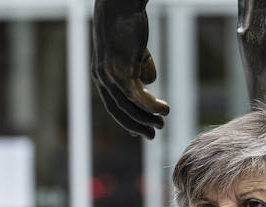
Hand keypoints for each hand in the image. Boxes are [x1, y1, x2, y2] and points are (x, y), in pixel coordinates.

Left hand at [92, 0, 169, 137]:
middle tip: (153, 135)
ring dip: (146, 117)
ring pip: (129, 105)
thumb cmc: (127, 26)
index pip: (114, 105)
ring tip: (162, 122)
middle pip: (119, 110)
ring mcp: (110, 75)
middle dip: (136, 125)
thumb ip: (139, 70)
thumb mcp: (133, 53)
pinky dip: (151, 106)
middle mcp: (101, 77)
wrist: (120, 7)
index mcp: (101, 75)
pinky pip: (137, 95)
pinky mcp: (122, 70)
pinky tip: (164, 110)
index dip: (128, 121)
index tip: (144, 131)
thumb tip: (148, 84)